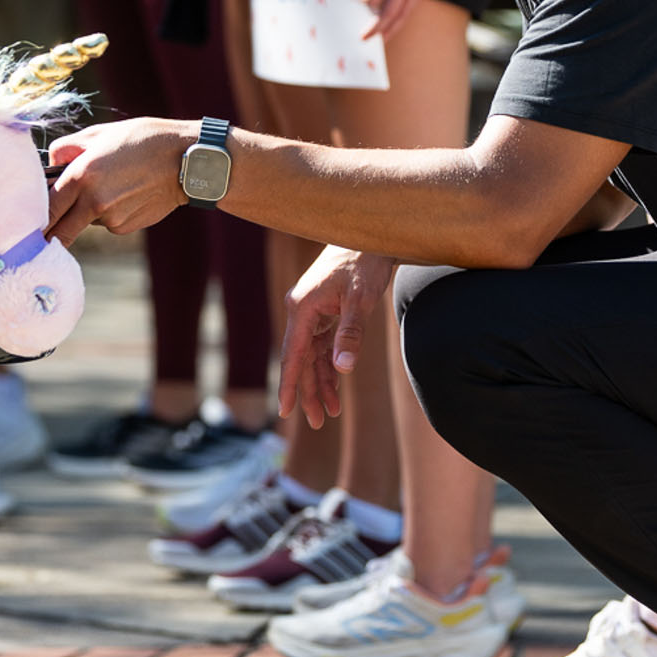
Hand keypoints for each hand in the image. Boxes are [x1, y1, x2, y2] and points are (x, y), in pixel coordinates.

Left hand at [45, 117, 194, 245]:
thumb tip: (50, 164)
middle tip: (40, 236)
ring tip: (112, 186)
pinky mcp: (127, 227)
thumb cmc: (143, 140)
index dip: (33, 220)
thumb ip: (69, 148)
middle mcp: (94, 202)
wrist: (187, 161)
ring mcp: (112, 219)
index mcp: (81, 176)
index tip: (25, 226)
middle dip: (49, 235)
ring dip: (88, 212)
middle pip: (60, 231)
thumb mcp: (101, 133)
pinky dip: (110, 213)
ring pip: (86, 222)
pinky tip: (128, 194)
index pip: (46, 208)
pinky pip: (108, 223)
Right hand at [277, 247, 395, 428]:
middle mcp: (302, 311)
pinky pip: (322, 345)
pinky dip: (329, 365)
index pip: (293, 355)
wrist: (371, 234)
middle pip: (301, 360)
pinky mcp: (325, 311)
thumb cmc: (365, 261)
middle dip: (308, 391)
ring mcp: (313, 312)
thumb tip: (342, 368)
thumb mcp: (361, 298)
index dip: (289, 385)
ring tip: (330, 412)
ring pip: (312, 355)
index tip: (285, 412)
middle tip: (317, 422)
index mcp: (303, 308)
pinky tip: (336, 384)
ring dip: (320, 382)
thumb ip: (350, 333)